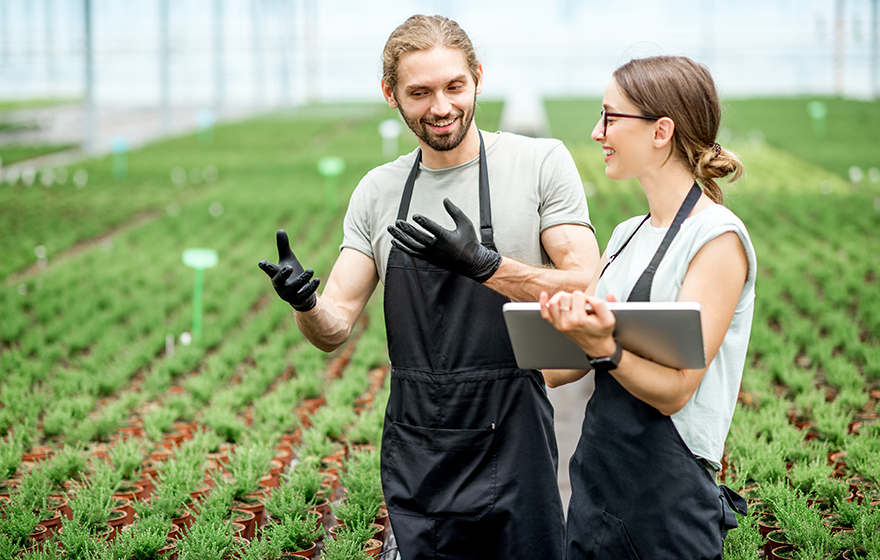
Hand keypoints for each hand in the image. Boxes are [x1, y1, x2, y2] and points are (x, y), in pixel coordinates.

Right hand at [258, 230, 319, 310]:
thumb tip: (280, 230)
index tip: (261, 262)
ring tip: (311, 270)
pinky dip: (311, 287)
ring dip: (303, 278)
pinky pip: (305, 294)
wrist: (300, 294)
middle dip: (283, 274)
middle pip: (279, 280)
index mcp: (276, 275)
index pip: (269, 270)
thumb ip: (283, 247)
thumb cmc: (291, 274)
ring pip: (294, 287)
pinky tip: (317, 279)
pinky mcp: (299, 299)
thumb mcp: (288, 259)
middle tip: (288, 267)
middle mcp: (280, 286)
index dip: (265, 266)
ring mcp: (289, 294)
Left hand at [387, 198, 501, 282]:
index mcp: (447, 238)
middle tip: (397, 222)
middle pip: (418, 238)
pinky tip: (395, 240)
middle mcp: (437, 248)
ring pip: (412, 246)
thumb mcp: (466, 224)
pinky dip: (403, 247)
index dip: (423, 222)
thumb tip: (445, 199)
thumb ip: (455, 211)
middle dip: (407, 230)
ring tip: (391, 229)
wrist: (472, 263)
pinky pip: (412, 253)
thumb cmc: (470, 241)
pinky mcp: (428, 259)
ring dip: (400, 238)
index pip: (433, 229)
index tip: (414, 216)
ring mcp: (431, 255)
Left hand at [539, 291, 617, 357]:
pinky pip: (545, 313)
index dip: (586, 296)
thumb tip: (591, 298)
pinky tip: (544, 295)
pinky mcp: (556, 325)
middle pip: (565, 296)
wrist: (597, 346)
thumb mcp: (609, 318)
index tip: (590, 304)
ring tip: (571, 302)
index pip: (578, 295)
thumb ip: (602, 305)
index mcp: (579, 320)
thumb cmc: (602, 331)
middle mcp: (567, 322)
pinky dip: (543, 303)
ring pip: (554, 301)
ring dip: (563, 298)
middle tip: (582, 305)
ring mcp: (559, 324)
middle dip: (574, 297)